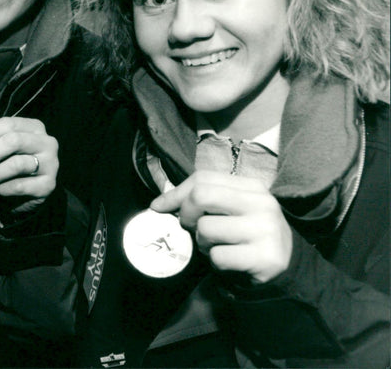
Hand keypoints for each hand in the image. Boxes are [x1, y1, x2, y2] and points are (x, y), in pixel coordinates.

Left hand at [0, 117, 58, 206]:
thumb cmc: (12, 165)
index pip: (8, 124)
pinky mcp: (48, 185)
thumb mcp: (2, 148)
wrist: (28, 193)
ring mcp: (51, 164)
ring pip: (16, 164)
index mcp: (34, 128)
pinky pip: (20, 185)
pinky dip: (5, 188)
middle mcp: (47, 142)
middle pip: (13, 141)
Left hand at [150, 171, 292, 282]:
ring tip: (217, 246)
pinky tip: (230, 261)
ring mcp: (266, 230)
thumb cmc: (247, 234)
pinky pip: (218, 256)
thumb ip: (199, 199)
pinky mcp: (266, 258)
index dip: (176, 193)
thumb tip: (158, 204)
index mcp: (252, 186)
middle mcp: (262, 204)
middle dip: (186, 215)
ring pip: (206, 230)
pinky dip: (216, 262)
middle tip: (192, 228)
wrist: (287, 265)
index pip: (203, 178)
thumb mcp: (229, 209)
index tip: (159, 207)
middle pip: (201, 196)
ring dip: (203, 244)